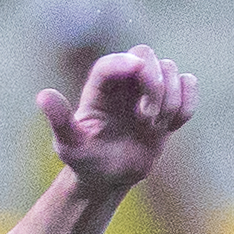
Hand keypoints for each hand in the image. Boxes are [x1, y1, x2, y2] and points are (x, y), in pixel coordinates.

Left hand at [40, 47, 196, 193]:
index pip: (112, 63)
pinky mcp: (169, 102)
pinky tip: (172, 125)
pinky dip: (187, 103)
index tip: (136, 69)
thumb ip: (59, 120)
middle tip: (146, 116)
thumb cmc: (86, 162)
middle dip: (154, 81)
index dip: (125, 62)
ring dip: (170, 99)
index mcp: (99, 88)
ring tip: (154, 126)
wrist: (111, 178)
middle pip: (146, 55)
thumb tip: (43, 96)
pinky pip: (190, 84)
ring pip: (171, 69)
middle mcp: (125, 83)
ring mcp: (149, 90)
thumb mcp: (69, 146)